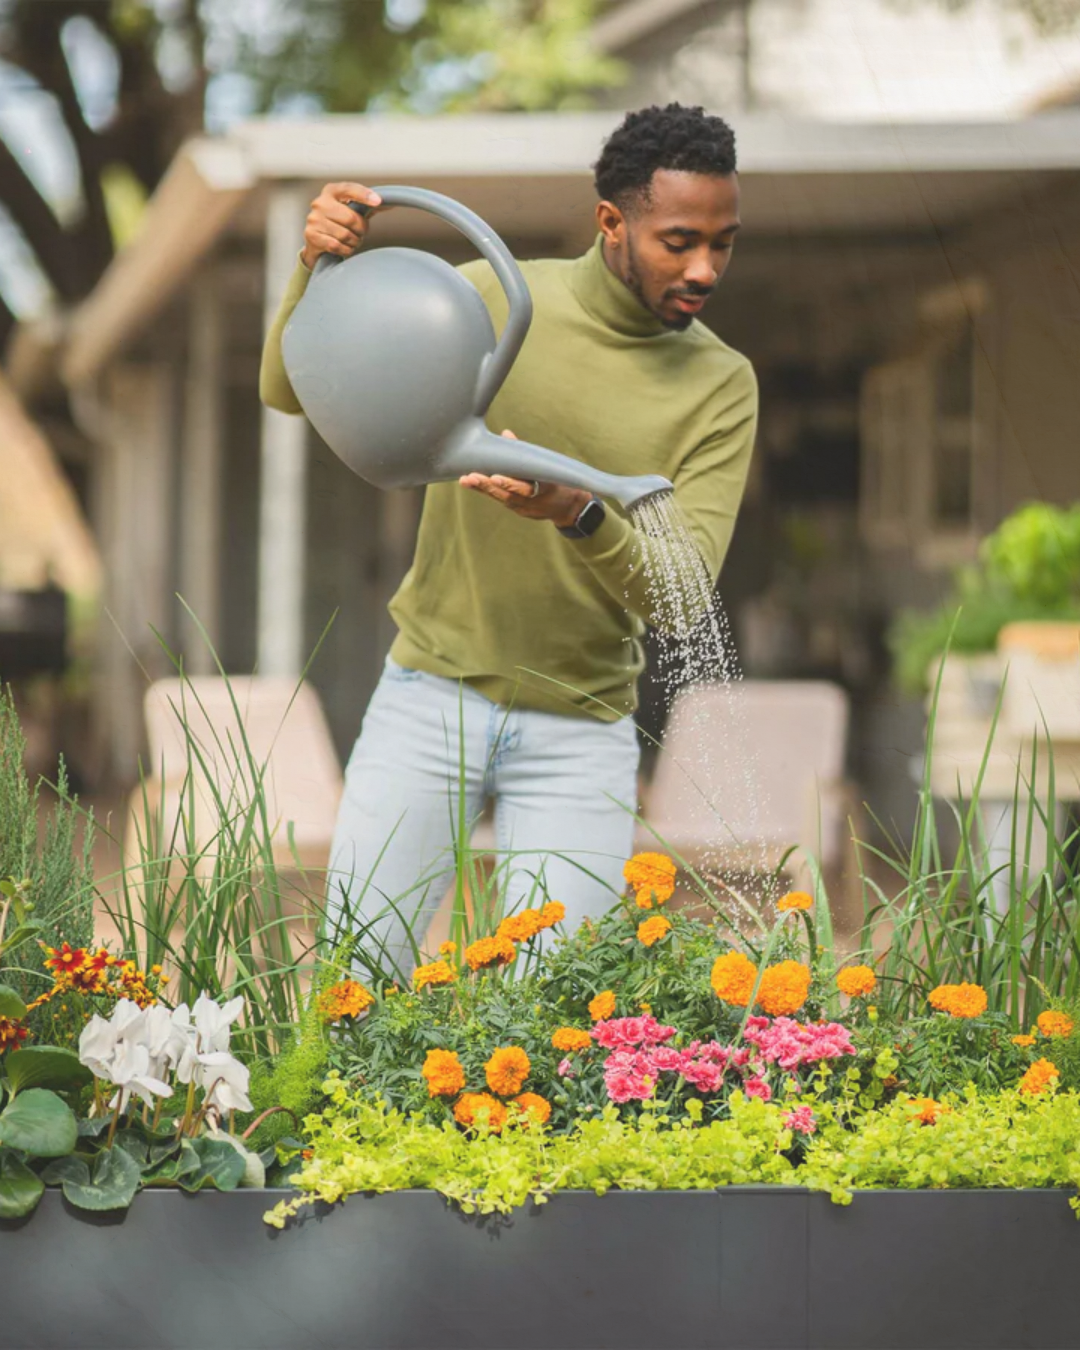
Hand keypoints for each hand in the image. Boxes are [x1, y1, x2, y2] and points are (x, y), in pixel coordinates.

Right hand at [301, 182, 384, 269]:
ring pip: (345, 234)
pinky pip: (337, 246)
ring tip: (352, 240)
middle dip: (361, 229)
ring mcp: (313, 219)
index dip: (364, 195)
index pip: (349, 189)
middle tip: (361, 233)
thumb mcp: (351, 210)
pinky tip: (344, 247)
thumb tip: (389, 203)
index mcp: (331, 191)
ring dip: (354, 242)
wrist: (317, 242)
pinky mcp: (311, 235)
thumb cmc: (338, 223)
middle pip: (351, 218)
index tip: (378, 201)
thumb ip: (368, 206)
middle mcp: (320, 202)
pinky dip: (345, 250)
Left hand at [459, 432, 590, 528]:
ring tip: (466, 480)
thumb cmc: (556, 480)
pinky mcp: (519, 511)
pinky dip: (487, 492)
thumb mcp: (547, 466)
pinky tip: (472, 484)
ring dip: (482, 489)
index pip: (525, 487)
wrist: (569, 507)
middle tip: (471, 477)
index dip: (510, 483)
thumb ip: (525, 452)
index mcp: (545, 488)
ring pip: (501, 498)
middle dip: (488, 486)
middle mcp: (534, 501)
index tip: (495, 477)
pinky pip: (501, 500)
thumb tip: (506, 434)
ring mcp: (526, 509)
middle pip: (508, 494)